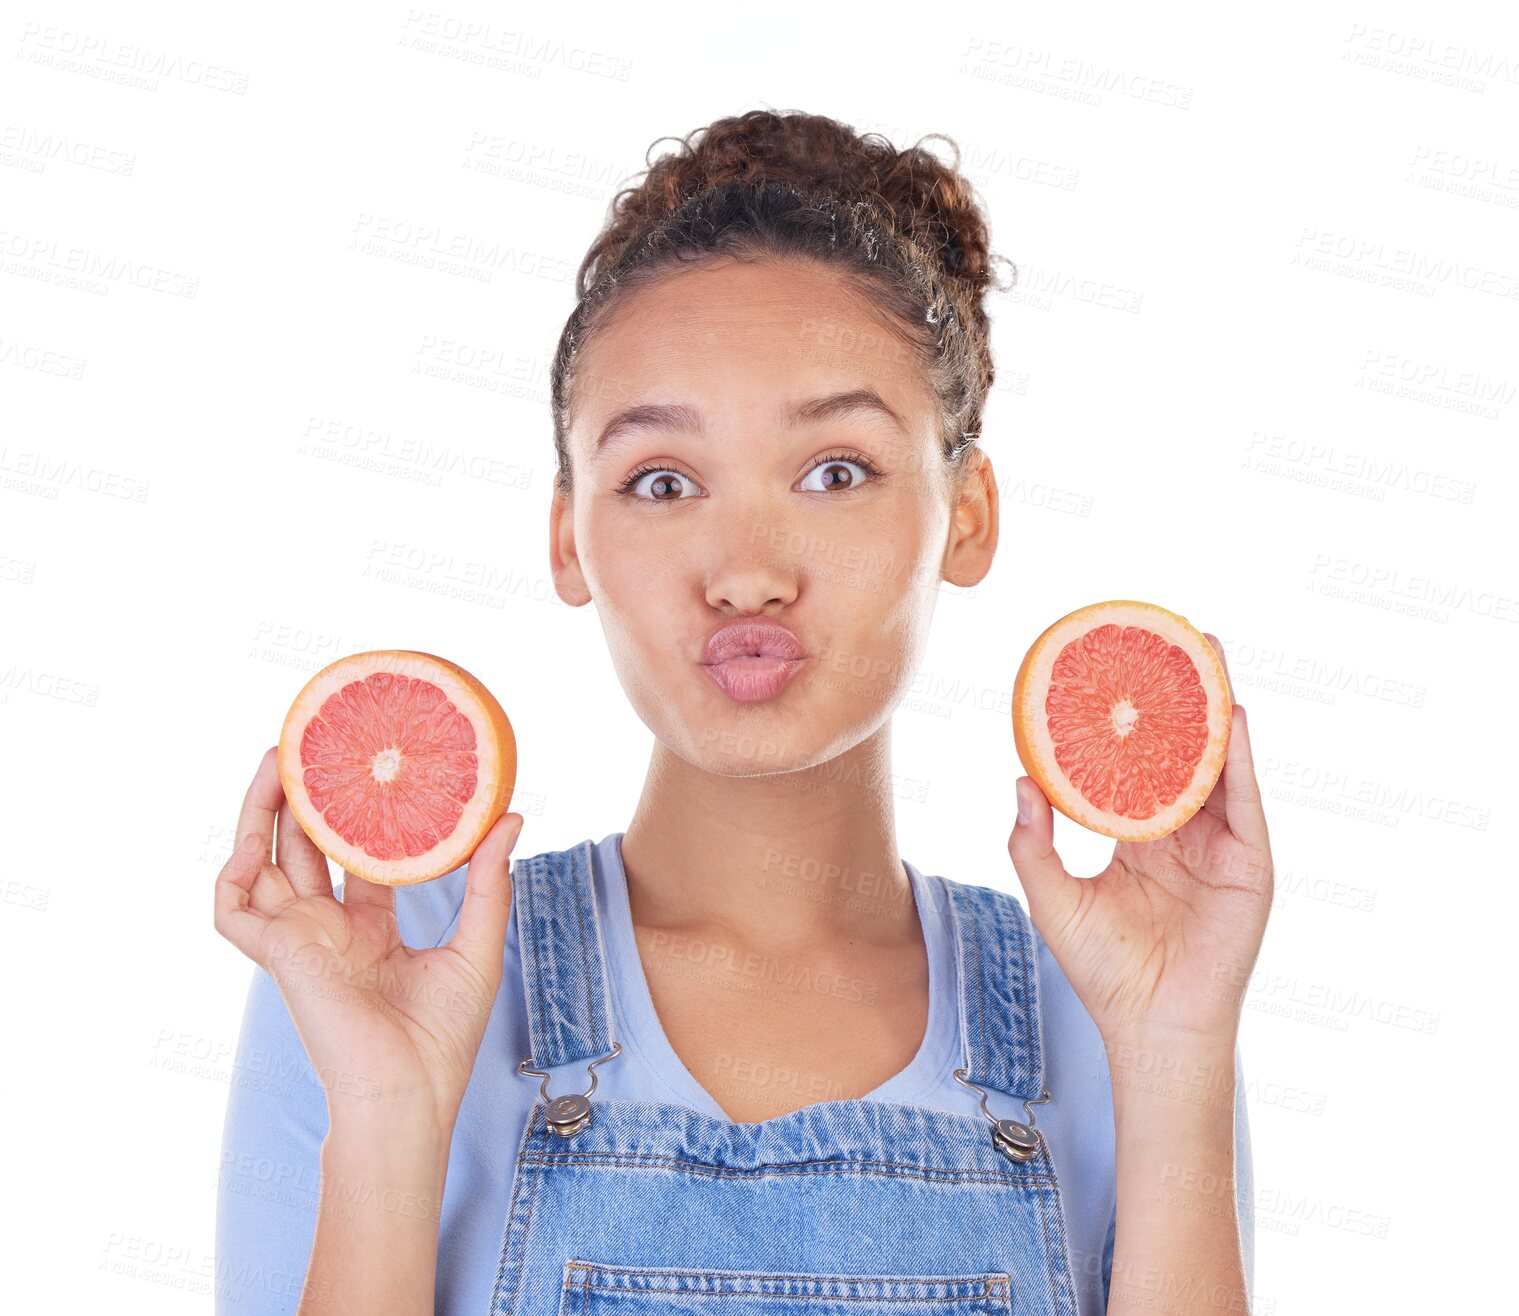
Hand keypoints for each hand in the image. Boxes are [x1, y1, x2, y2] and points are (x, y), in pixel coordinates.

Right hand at [214, 746, 522, 1131]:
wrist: (410, 1094)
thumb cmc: (444, 1038)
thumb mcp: (477, 945)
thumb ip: (488, 881)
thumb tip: (511, 817)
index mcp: (369, 929)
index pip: (356, 858)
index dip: (359, 814)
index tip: (372, 768)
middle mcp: (328, 929)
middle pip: (303, 848)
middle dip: (303, 799)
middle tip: (312, 746)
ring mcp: (300, 940)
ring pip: (262, 863)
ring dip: (260, 813)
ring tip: (276, 760)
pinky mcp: (279, 955)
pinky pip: (232, 911)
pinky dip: (232, 873)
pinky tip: (252, 837)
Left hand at [1007, 634, 1270, 1048]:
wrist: (1149, 1026)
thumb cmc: (1102, 971)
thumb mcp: (1052, 895)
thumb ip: (1032, 840)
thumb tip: (1020, 779)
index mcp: (1140, 839)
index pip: (1135, 766)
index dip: (1128, 722)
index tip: (1116, 674)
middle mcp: (1183, 834)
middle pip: (1182, 752)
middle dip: (1179, 697)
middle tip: (1171, 639)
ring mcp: (1219, 846)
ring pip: (1217, 763)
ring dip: (1214, 708)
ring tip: (1207, 653)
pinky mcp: (1249, 863)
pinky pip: (1243, 798)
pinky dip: (1239, 755)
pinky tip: (1230, 714)